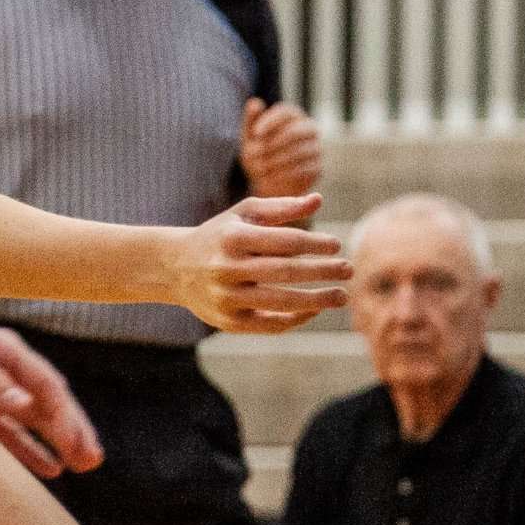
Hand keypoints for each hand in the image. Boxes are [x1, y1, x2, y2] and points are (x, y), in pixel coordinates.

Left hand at [0, 314, 102, 478]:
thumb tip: (27, 404)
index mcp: (5, 350)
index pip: (46, 385)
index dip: (65, 414)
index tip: (75, 442)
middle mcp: (6, 371)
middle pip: (49, 403)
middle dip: (73, 431)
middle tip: (93, 459)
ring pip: (36, 421)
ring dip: (60, 443)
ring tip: (83, 466)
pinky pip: (11, 435)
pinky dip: (31, 451)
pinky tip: (51, 468)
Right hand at [176, 191, 349, 333]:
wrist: (175, 267)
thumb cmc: (221, 235)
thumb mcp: (244, 215)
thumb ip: (281, 207)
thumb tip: (318, 200)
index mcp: (233, 238)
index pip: (284, 241)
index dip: (315, 244)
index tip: (337, 245)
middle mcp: (227, 268)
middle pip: (286, 272)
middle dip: (322, 272)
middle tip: (349, 270)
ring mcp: (227, 297)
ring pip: (281, 302)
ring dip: (317, 300)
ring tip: (342, 296)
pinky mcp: (229, 322)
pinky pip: (270, 324)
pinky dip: (296, 318)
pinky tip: (315, 308)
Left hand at [238, 97, 323, 200]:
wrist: (270, 183)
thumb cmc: (259, 154)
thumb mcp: (250, 137)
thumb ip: (251, 120)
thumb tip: (254, 102)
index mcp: (293, 116)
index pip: (286, 112)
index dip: (271, 121)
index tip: (256, 133)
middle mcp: (309, 129)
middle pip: (295, 132)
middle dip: (273, 144)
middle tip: (257, 155)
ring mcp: (315, 148)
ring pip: (299, 152)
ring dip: (277, 161)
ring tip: (261, 168)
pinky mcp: (317, 167)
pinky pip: (304, 169)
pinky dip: (285, 173)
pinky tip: (272, 177)